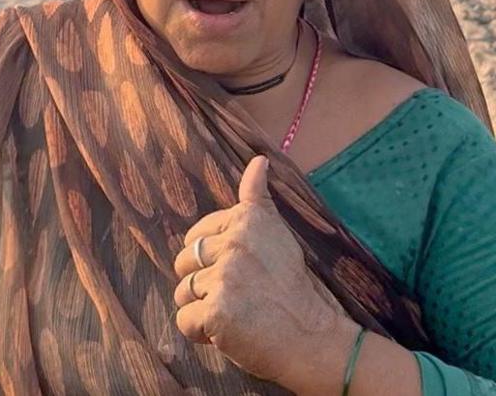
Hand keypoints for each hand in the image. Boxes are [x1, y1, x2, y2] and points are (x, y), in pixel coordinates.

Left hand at [172, 156, 358, 391]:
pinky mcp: (216, 312)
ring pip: (182, 292)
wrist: (313, 337)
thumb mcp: (280, 234)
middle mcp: (234, 243)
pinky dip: (201, 333)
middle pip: (184, 261)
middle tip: (238, 296)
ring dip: (202, 308)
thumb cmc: (295, 289)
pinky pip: (184, 320)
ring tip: (235, 314)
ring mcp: (224, 277)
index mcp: (247, 220)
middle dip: (203, 282)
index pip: (197, 234)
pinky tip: (227, 333)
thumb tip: (257, 159)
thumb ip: (258, 198)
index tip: (240, 272)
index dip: (212, 259)